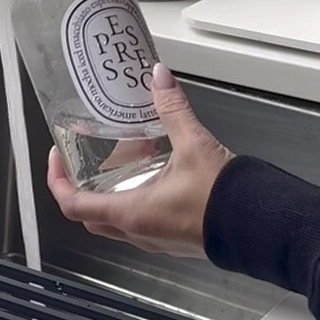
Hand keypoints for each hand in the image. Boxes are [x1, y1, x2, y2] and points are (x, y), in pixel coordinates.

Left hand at [47, 65, 232, 257]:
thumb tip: (159, 80)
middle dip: (80, 187)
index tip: (57, 157)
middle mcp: (138, 232)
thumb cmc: (226, 201)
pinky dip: (137, 196)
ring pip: (116, 219)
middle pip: (90, 215)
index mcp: (132, 214)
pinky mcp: (174, 238)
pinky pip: (142, 220)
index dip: (56, 180)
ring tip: (121, 159)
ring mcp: (156, 239)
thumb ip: (172, 109)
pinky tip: (154, 172)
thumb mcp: (193, 145)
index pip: (72, 204)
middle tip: (80, 161)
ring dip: (111, 191)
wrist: (262, 227)